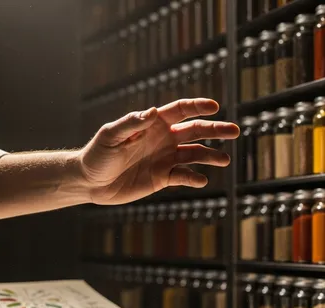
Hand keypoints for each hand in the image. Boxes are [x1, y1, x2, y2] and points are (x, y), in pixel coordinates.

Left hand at [79, 98, 238, 204]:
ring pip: (195, 154)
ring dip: (211, 156)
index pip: (181, 111)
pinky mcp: (163, 178)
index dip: (198, 107)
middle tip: (235, 131)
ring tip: (224, 160)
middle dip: (216, 130)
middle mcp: (164, 139)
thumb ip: (131, 123)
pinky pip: (183, 176)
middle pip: (196, 131)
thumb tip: (153, 112)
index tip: (214, 107)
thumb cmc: (97, 153)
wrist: (90, 182)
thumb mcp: (110, 136)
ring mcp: (165, 158)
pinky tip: (201, 180)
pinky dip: (194, 178)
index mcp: (153, 124)